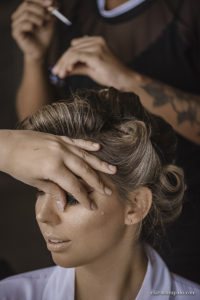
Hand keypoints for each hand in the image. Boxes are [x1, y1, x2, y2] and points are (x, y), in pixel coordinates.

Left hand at [0, 130, 115, 210]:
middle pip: (84, 170)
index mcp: (53, 168)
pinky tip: (98, 148)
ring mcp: (60, 144)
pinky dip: (88, 145)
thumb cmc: (17, 166)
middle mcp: (60, 154)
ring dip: (99, 163)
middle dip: (97, 182)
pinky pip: (76, 142)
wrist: (5, 145)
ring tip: (112, 170)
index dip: (84, 197)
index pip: (74, 185)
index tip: (92, 206)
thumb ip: (53, 190)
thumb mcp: (34, 181)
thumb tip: (66, 203)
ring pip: (84, 155)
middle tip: (109, 191)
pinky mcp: (58, 138)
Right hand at [11, 0, 55, 60]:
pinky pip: (24, 24)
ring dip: (38, 19)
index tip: (51, 2)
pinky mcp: (15, 33)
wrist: (42, 51)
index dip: (40, 0)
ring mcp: (16, 24)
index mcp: (25, 11)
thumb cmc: (45, 36)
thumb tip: (55, 1)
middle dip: (40, 9)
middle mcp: (18, 15)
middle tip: (49, 16)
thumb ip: (52, 11)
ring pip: (26, 14)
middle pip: (27, 4)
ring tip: (43, 25)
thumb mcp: (50, 22)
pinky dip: (32, 26)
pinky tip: (36, 30)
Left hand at [52, 36, 131, 88]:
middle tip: (56, 72)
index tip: (58, 69)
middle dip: (62, 61)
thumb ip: (77, 67)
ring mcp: (97, 47)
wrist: (124, 80)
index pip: (74, 47)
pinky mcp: (96, 55)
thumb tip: (63, 70)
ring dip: (63, 64)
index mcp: (96, 41)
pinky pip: (76, 56)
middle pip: (72, 49)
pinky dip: (69, 63)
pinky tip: (66, 71)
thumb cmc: (110, 75)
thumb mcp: (90, 69)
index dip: (64, 58)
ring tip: (60, 74)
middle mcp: (96, 41)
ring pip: (72, 52)